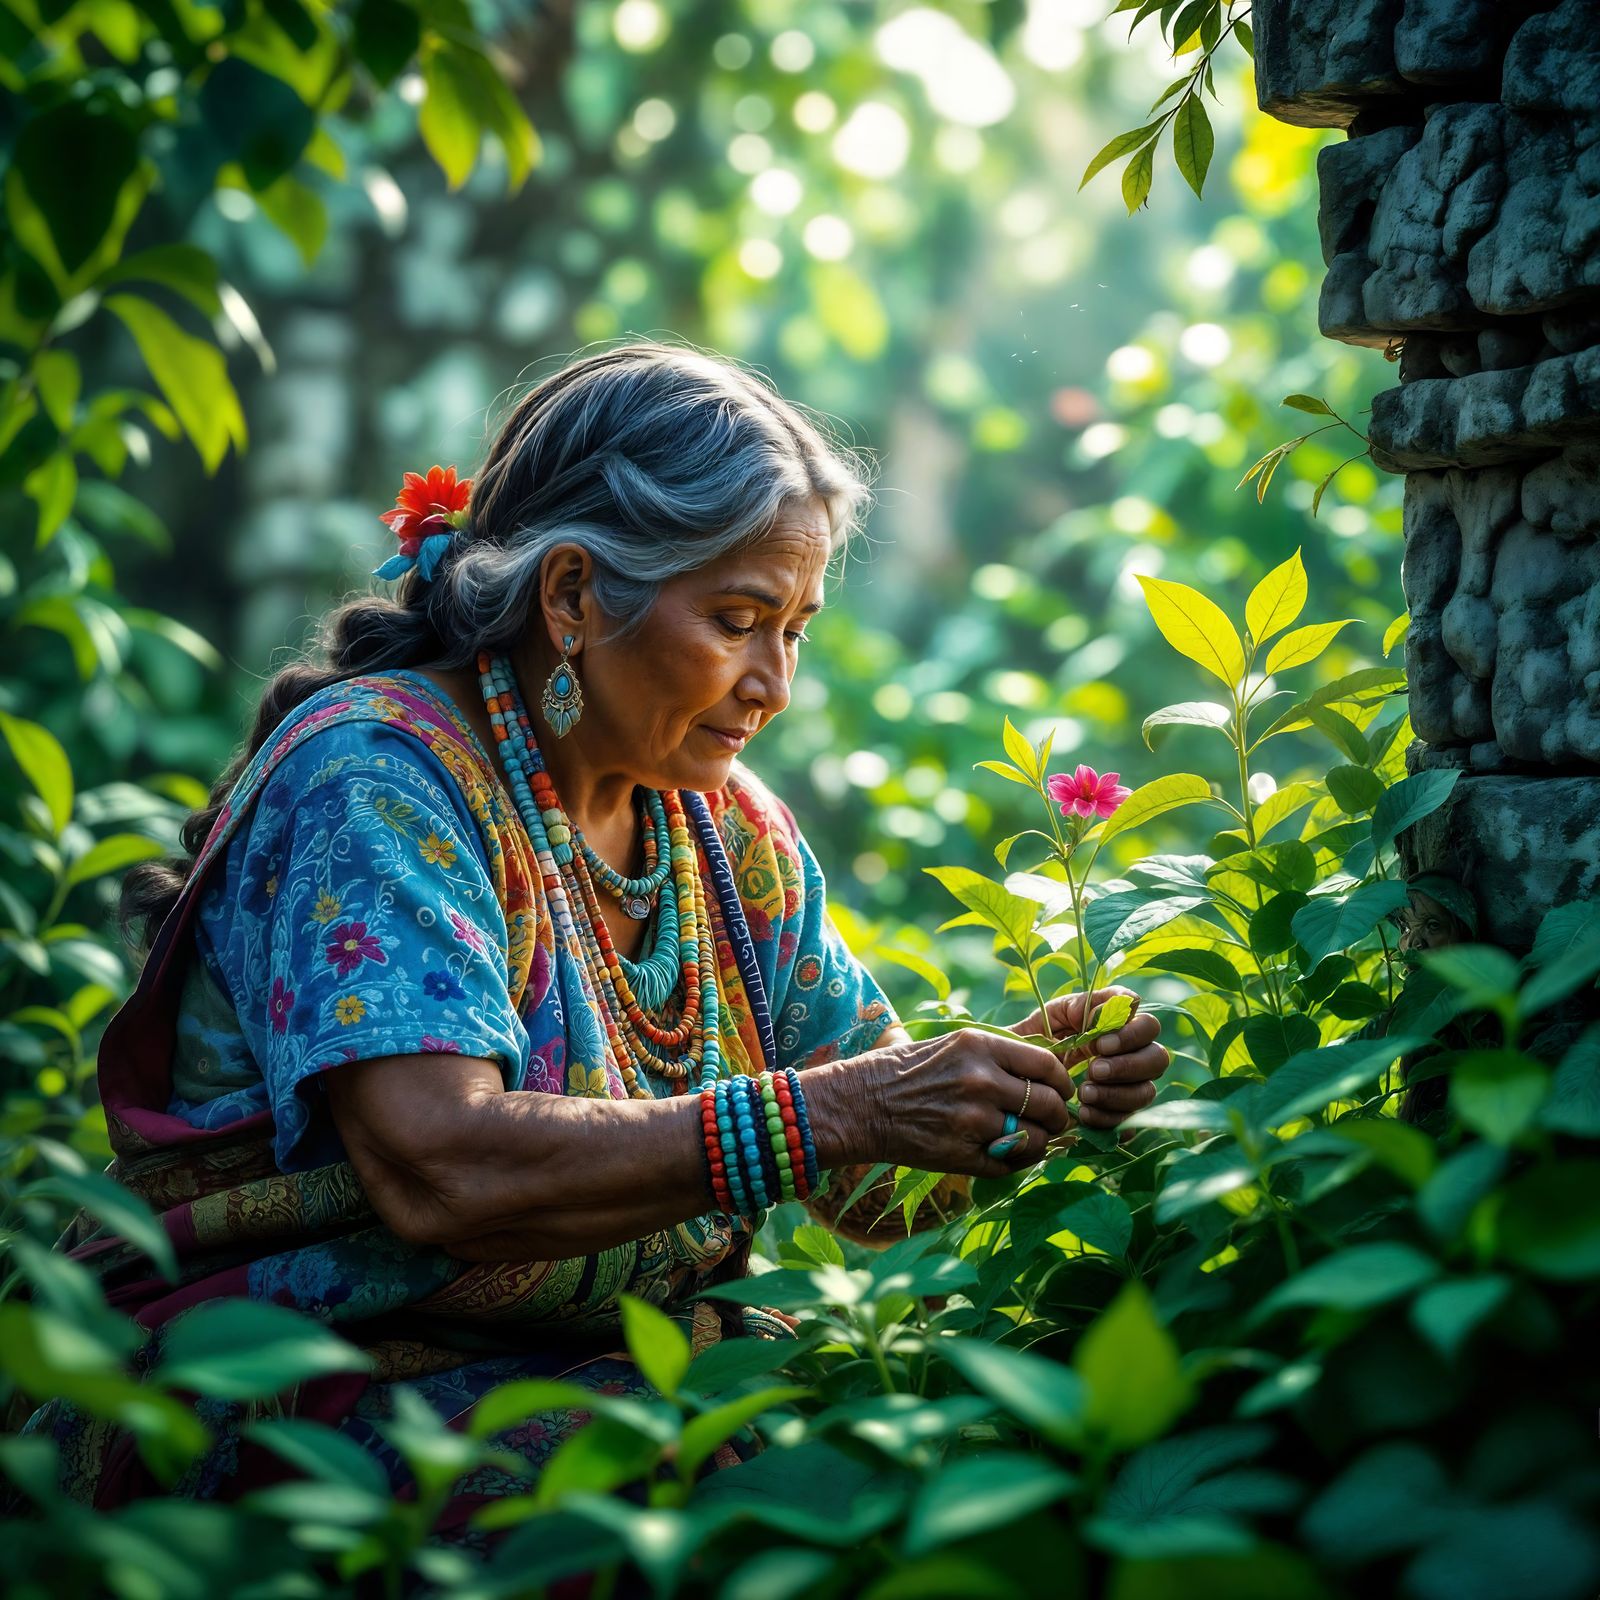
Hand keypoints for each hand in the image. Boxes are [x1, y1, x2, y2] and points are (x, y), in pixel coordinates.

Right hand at [844, 1027, 1077, 1178]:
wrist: (858, 1104)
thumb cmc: (903, 1070)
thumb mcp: (953, 1044)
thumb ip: (998, 1055)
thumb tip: (1044, 1070)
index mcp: (980, 1046)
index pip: (1047, 1065)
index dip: (1062, 1081)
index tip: (1060, 1089)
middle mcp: (982, 1081)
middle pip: (1049, 1105)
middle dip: (1057, 1116)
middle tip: (1052, 1120)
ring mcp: (973, 1121)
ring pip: (1036, 1139)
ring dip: (1038, 1142)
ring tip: (1027, 1138)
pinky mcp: (962, 1155)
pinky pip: (1011, 1164)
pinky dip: (1016, 1161)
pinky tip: (1004, 1152)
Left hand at [1009, 987, 1167, 1130]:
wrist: (1020, 1071)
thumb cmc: (1041, 1037)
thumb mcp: (1053, 1015)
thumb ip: (1080, 1006)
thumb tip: (1107, 1009)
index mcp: (1121, 1028)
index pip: (1149, 1026)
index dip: (1131, 1035)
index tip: (1100, 1044)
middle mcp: (1133, 1056)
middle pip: (1158, 1059)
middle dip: (1127, 1066)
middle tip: (1094, 1071)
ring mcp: (1130, 1087)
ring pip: (1147, 1093)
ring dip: (1116, 1094)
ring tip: (1084, 1094)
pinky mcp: (1120, 1115)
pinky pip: (1130, 1122)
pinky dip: (1108, 1119)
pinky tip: (1085, 1114)